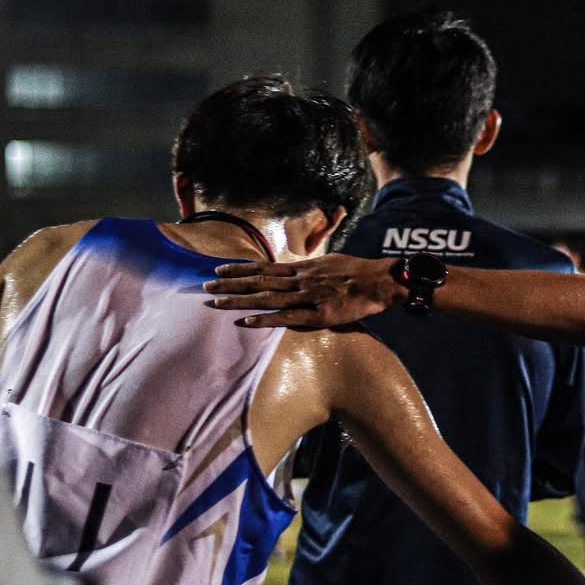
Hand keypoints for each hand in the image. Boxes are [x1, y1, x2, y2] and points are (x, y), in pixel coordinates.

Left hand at [202, 254, 398, 328]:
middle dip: (230, 283)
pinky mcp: (318, 315)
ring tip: (215, 302)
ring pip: (266, 298)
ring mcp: (307, 297)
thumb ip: (311, 268)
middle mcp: (300, 280)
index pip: (264, 267)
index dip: (240, 268)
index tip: (218, 268)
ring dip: (239, 300)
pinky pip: (286, 318)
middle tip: (204, 285)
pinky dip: (265, 320)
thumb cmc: (359, 272)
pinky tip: (245, 321)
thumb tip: (298, 269)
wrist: (380, 281)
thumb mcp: (331, 262)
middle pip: (258, 281)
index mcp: (303, 268)